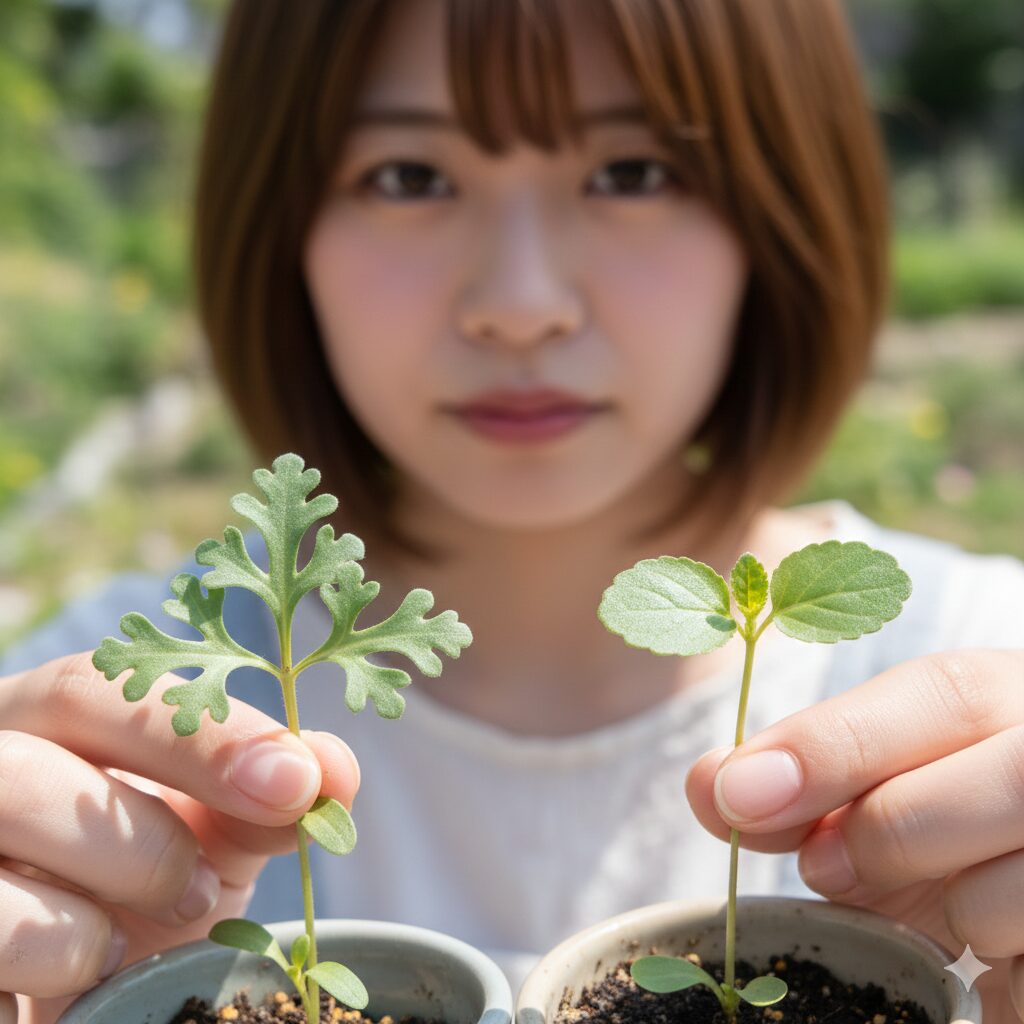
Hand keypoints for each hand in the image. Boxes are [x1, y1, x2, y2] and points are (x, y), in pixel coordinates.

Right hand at [0, 650, 360, 1023]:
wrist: (82, 992)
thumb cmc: (140, 890)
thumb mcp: (209, 840)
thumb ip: (263, 803)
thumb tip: (336, 769)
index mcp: (45, 719)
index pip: (101, 686)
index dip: (203, 735)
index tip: (294, 782)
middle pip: (26, 766)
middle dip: (138, 838)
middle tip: (200, 888)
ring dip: (83, 916)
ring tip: (133, 939)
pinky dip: (50, 962)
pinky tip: (86, 979)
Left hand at [686, 650, 1023, 1023]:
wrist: (1021, 846)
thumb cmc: (946, 806)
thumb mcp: (884, 775)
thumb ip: (808, 776)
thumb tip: (712, 787)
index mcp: (1007, 696)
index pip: (940, 694)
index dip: (830, 746)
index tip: (736, 795)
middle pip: (997, 784)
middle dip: (887, 835)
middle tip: (824, 866)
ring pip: (1015, 892)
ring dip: (955, 914)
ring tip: (948, 902)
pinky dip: (997, 980)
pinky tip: (995, 948)